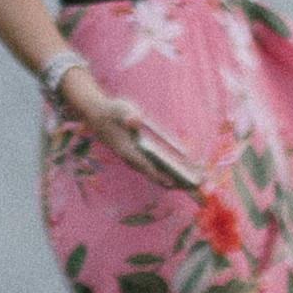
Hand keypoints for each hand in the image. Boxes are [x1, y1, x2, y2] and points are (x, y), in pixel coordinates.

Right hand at [44, 56, 203, 193]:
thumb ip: (128, 114)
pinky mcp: (137, 157)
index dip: (161, 175)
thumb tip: (135, 119)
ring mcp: (134, 159)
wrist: (96, 114)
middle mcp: (131, 159)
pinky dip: (169, 171)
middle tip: (196, 185)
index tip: (176, 183)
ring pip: (156, 174)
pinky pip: (155, 168)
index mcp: (128, 150)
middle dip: (175, 181)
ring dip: (175, 178)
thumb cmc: (111, 111)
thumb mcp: (120, 108)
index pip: (146, 166)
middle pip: (155, 175)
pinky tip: (184, 171)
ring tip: (196, 181)